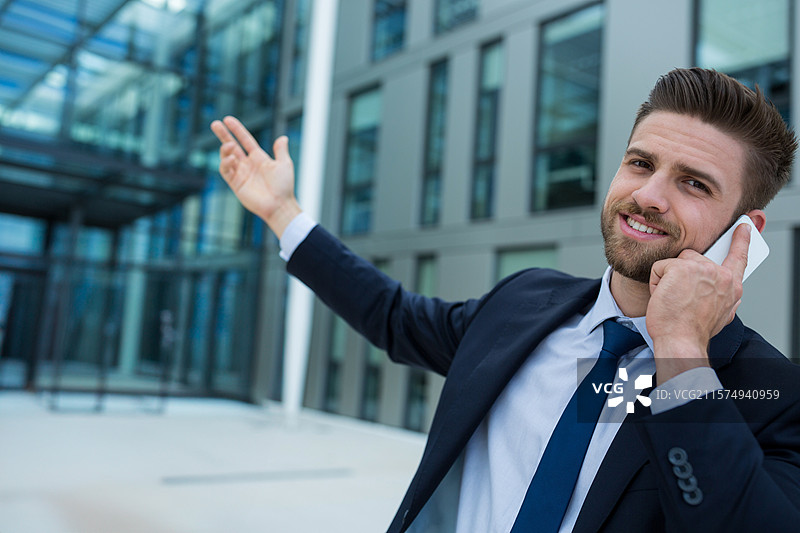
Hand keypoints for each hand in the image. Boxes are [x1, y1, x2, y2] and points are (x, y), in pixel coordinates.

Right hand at [210, 116, 300, 237]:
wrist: (279, 205)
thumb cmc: (284, 186)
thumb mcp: (284, 164)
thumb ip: (280, 150)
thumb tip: (283, 138)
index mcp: (259, 158)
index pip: (245, 140)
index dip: (237, 130)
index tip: (227, 119)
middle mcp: (248, 164)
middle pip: (232, 146)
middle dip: (223, 135)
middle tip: (214, 124)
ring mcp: (241, 174)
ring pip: (227, 157)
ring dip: (225, 149)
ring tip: (228, 145)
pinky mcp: (236, 184)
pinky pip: (226, 171)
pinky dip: (226, 163)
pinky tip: (232, 159)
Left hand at [646, 223, 750, 382]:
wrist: (681, 340)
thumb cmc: (693, 331)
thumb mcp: (719, 314)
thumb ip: (723, 297)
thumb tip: (726, 292)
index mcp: (732, 287)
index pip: (739, 258)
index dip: (741, 241)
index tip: (744, 226)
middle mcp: (721, 275)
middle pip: (692, 260)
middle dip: (681, 276)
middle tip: (681, 300)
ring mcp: (702, 268)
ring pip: (675, 263)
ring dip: (668, 280)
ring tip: (673, 300)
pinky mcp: (681, 268)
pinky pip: (660, 268)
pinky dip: (655, 283)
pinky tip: (663, 298)